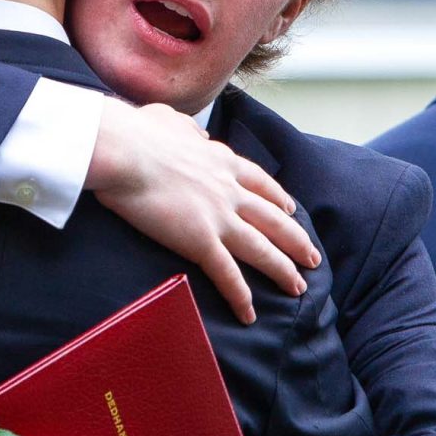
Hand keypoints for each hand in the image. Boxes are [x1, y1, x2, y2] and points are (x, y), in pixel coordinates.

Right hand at [87, 98, 316, 323]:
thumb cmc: (136, 132)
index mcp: (220, 160)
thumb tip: (193, 134)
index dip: (278, 199)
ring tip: (298, 288)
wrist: (123, 149)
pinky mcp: (200, 240)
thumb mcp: (170, 120)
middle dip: (296, 240)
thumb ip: (187, 129)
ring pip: (261, 249)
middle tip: (312, 258)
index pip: (260, 183)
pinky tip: (250, 314)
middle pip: (273, 220)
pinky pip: (227, 274)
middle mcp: (228, 189)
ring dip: (282, 270)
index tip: (291, 211)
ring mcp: (218, 216)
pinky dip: (240, 296)